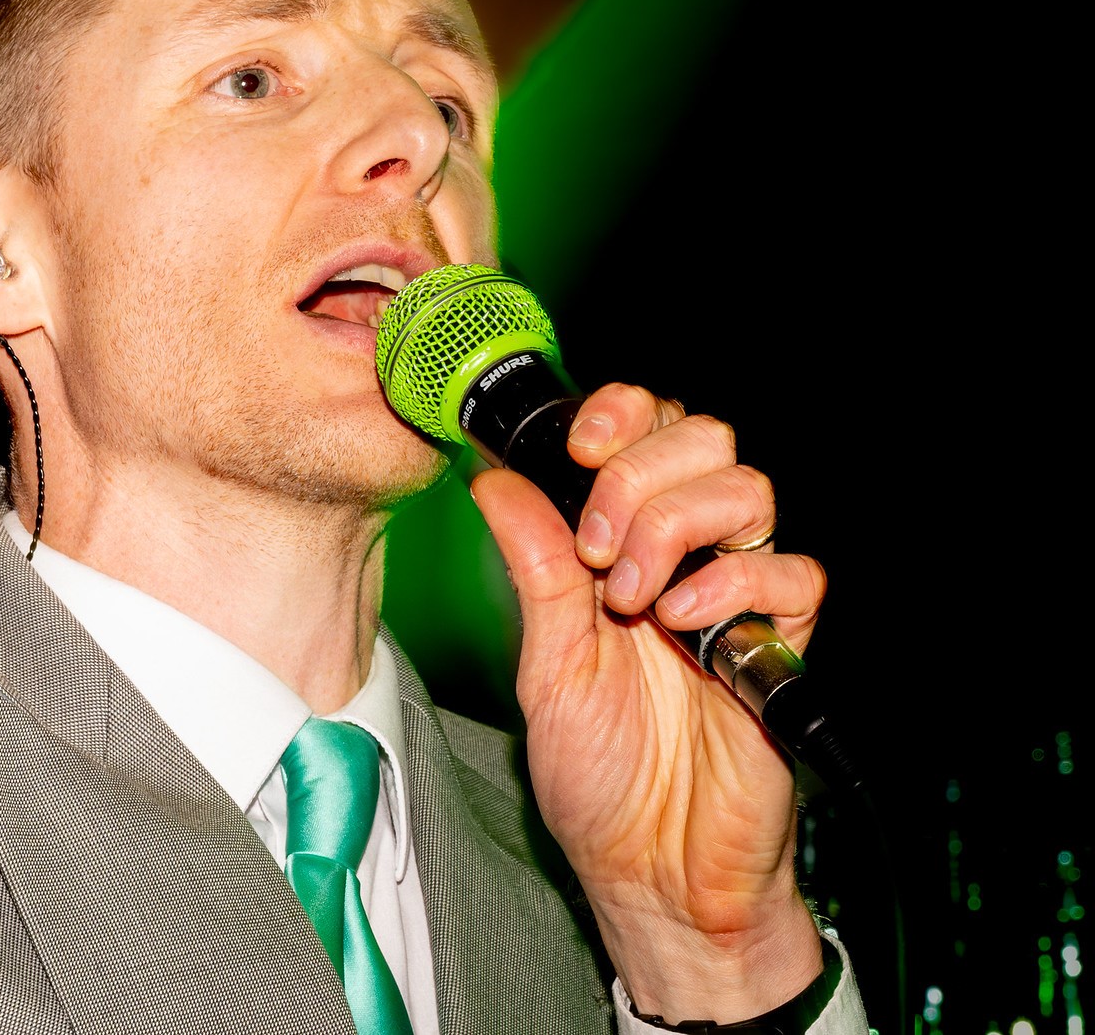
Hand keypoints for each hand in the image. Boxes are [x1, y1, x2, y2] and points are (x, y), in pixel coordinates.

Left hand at [468, 384, 826, 1024]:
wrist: (651, 869)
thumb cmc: (597, 775)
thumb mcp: (544, 664)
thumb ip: (532, 569)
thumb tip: (491, 477)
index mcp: (618, 547)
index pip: (639, 434)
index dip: (618, 416)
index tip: (578, 445)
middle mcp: (682, 557)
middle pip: (701, 439)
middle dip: (638, 475)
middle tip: (595, 547)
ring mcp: (736, 595)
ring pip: (748, 489)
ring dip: (678, 526)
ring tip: (633, 598)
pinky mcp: (782, 644)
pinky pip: (793, 574)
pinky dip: (735, 583)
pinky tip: (685, 625)